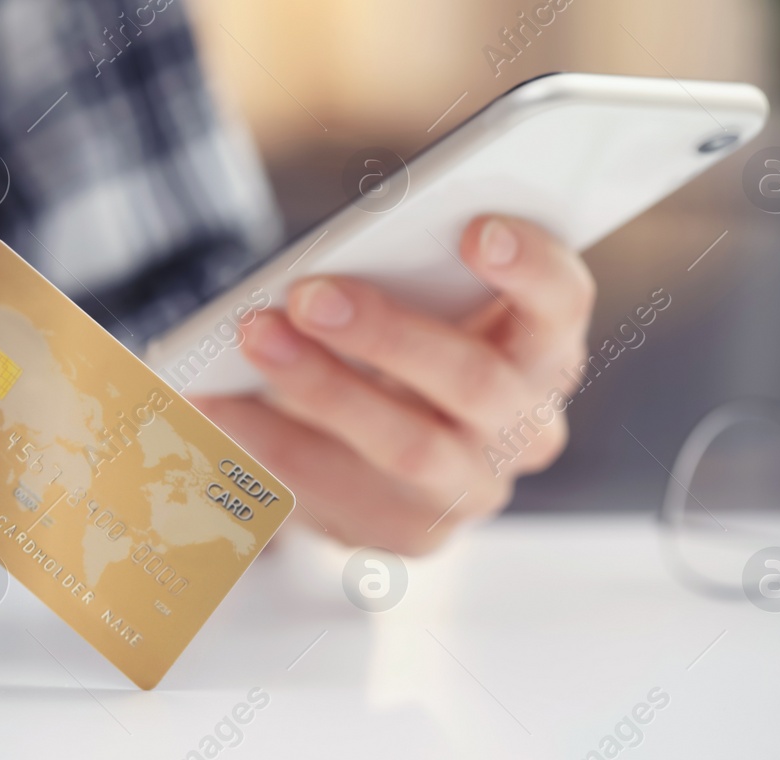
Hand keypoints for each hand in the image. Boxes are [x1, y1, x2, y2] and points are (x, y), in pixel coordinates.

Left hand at [193, 216, 594, 554]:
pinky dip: (270, 440)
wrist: (386, 453)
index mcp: (545, 346)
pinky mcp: (413, 534)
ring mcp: (475, 489)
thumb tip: (331, 262)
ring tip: (254, 337)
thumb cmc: (402, 344)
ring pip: (407, 445)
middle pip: (473, 380)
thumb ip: (405, 274)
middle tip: (309, 294)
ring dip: (322, 388)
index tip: (475, 230)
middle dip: (386, 333)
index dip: (529, 268)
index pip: (561, 303)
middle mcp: (528, 426)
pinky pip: (339, 490)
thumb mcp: (419, 301)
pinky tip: (217, 401)